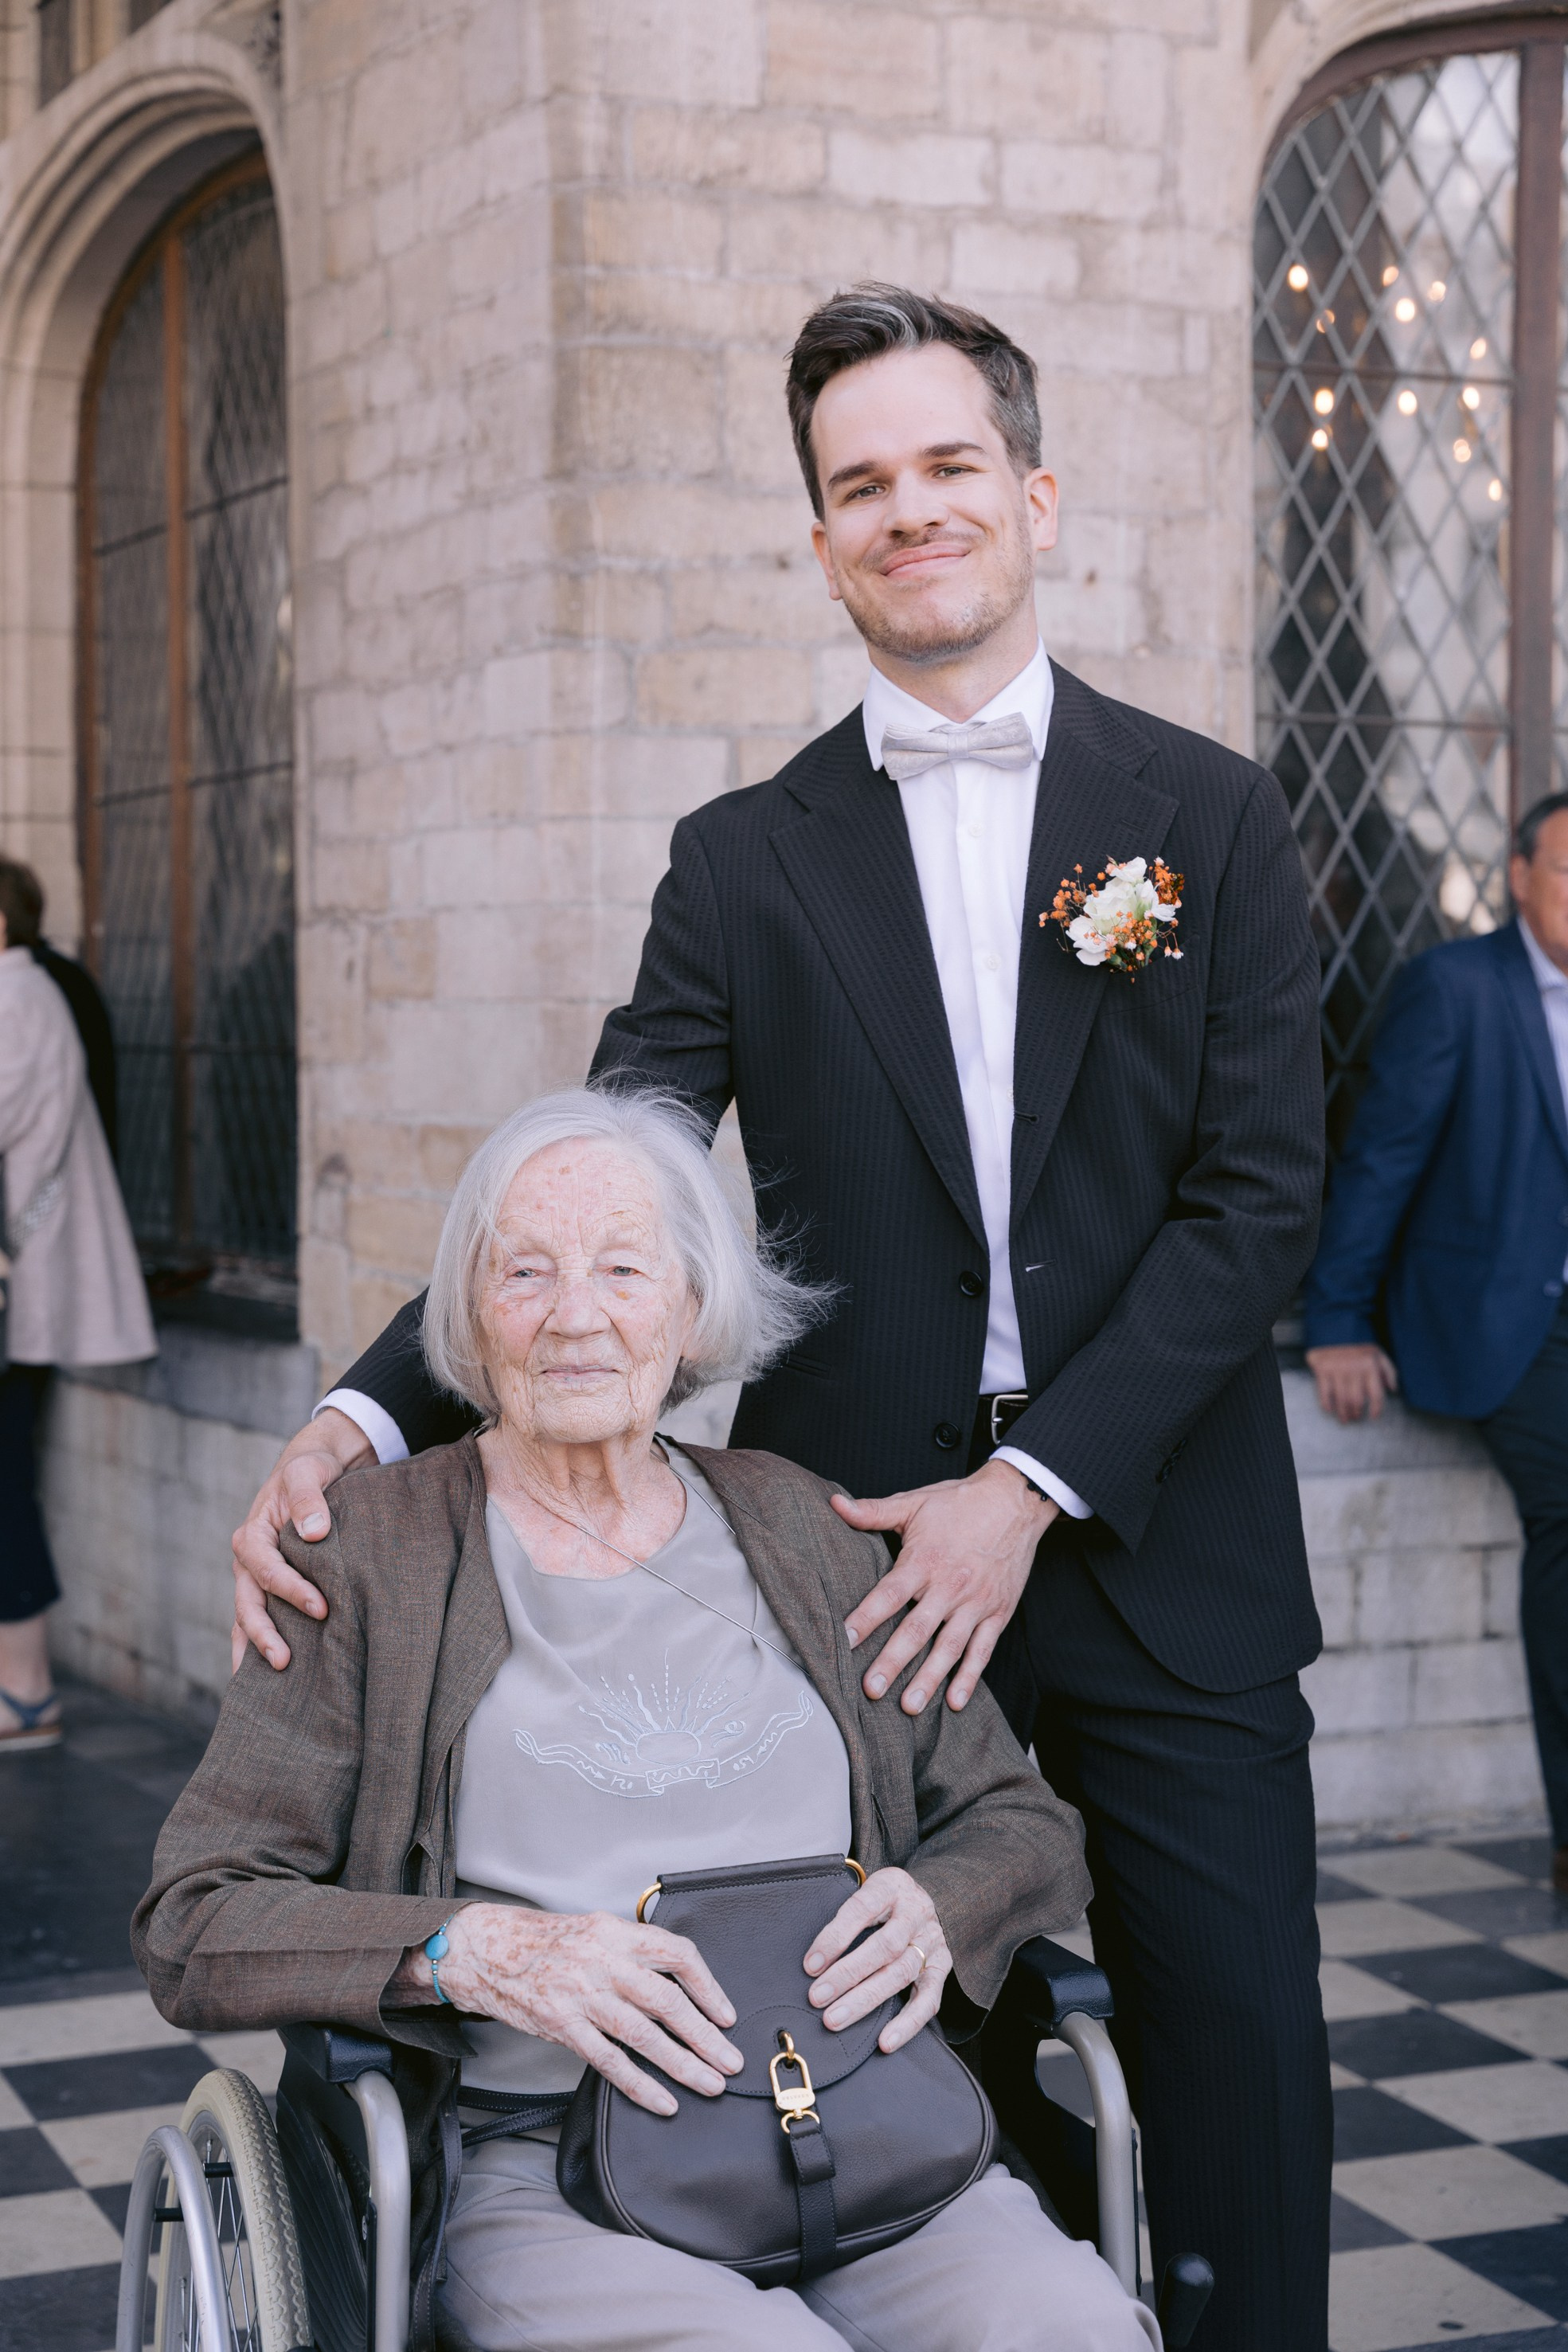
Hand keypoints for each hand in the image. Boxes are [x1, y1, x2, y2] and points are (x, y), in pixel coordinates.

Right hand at [230, 1409, 373, 1672]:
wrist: (314, 1471)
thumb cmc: (311, 1472)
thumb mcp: (308, 1473)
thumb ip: (309, 1497)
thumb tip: (315, 1533)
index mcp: (252, 1535)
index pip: (266, 1569)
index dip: (291, 1590)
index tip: (322, 1608)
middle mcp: (247, 1563)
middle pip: (247, 1604)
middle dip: (263, 1634)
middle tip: (285, 1661)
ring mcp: (255, 1580)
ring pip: (246, 1620)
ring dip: (255, 1650)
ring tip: (268, 1687)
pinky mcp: (270, 1591)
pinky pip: (259, 1623)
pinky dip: (260, 1648)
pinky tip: (270, 1681)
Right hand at [399, 1905, 743, 2117]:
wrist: (488, 1951)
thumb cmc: (548, 1943)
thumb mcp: (597, 1930)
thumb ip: (635, 1952)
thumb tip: (682, 1986)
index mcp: (616, 1932)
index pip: (677, 1954)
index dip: (708, 1987)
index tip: (727, 2015)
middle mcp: (602, 1961)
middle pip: (667, 2001)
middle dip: (705, 2036)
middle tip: (730, 2061)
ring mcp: (581, 1995)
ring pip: (643, 2035)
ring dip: (682, 2064)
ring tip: (709, 2084)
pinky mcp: (562, 2026)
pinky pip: (609, 2061)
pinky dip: (640, 2084)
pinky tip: (663, 2101)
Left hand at [803, 1868, 949, 2050]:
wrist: (923, 1901)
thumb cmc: (884, 1901)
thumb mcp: (865, 1892)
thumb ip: (845, 1918)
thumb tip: (813, 1961)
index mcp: (892, 1886)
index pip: (861, 1909)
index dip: (835, 1937)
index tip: (810, 1963)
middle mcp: (916, 1912)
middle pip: (884, 1946)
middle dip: (847, 1974)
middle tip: (817, 1996)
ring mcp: (932, 1942)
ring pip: (900, 1974)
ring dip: (865, 2000)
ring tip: (835, 2018)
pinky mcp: (941, 1968)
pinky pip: (928, 2000)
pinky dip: (907, 2024)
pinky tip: (885, 2041)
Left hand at [831, 1459, 1054, 1712]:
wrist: (1015, 1500)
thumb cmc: (959, 1502)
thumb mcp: (914, 1503)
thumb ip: (873, 1511)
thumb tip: (834, 1504)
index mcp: (924, 1561)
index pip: (888, 1595)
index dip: (865, 1619)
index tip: (842, 1641)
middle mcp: (949, 1586)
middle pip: (916, 1630)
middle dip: (892, 1662)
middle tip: (870, 1690)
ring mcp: (976, 1603)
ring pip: (949, 1648)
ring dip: (929, 1679)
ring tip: (908, 1706)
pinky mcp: (998, 1612)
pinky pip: (983, 1650)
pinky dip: (970, 1677)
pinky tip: (955, 1701)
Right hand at [1306, 1343, 1397, 1424]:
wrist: (1334, 1332)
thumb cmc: (1358, 1348)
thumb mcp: (1378, 1354)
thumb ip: (1389, 1372)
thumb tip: (1392, 1390)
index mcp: (1370, 1366)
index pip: (1376, 1394)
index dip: (1376, 1408)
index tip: (1374, 1416)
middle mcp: (1354, 1369)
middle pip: (1356, 1400)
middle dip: (1357, 1413)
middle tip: (1356, 1417)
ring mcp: (1337, 1369)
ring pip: (1341, 1400)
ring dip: (1343, 1413)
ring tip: (1345, 1419)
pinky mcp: (1322, 1370)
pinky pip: (1325, 1393)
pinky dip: (1327, 1404)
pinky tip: (1330, 1410)